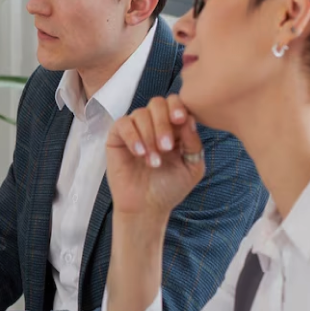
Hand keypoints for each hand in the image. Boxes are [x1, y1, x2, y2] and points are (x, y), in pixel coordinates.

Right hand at [105, 94, 204, 218]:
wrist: (147, 207)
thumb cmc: (170, 187)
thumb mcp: (191, 167)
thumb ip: (193, 143)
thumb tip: (188, 119)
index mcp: (174, 127)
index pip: (175, 104)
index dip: (178, 107)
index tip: (181, 120)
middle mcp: (153, 124)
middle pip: (157, 103)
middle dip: (163, 123)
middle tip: (167, 147)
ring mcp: (134, 129)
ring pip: (140, 113)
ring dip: (149, 136)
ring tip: (153, 162)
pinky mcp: (117, 137)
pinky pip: (123, 124)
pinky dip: (133, 137)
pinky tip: (139, 154)